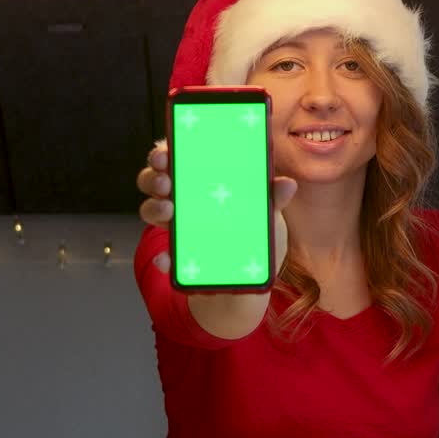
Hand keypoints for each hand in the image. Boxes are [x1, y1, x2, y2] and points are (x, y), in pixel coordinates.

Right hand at [137, 140, 297, 275]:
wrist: (248, 285)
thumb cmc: (255, 240)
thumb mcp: (268, 217)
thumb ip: (273, 199)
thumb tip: (287, 184)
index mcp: (202, 183)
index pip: (178, 159)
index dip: (166, 152)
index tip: (166, 151)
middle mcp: (184, 202)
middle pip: (155, 181)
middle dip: (154, 176)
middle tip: (166, 180)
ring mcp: (177, 230)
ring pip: (151, 211)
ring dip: (154, 208)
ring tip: (169, 209)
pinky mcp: (178, 259)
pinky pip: (164, 256)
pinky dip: (164, 257)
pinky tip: (167, 259)